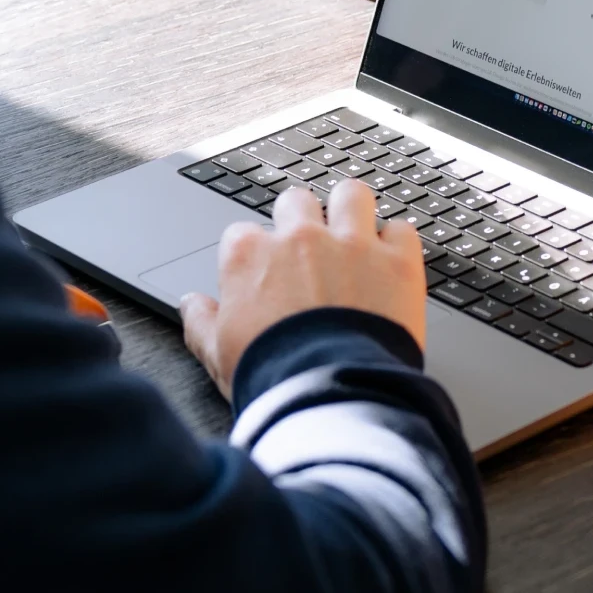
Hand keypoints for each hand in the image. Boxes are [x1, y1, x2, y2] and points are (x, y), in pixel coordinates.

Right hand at [180, 181, 425, 398]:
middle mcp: (299, 237)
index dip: (257, 255)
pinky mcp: (397, 261)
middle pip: (296, 201)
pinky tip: (393, 266)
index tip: (266, 275)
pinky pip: (402, 230)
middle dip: (302, 221)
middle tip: (311, 251)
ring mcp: (351, 244)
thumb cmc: (273, 378)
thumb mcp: (219, 355)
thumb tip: (190, 305)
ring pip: (351, 195)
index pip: (244, 234)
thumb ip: (201, 323)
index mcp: (249, 255)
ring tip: (355, 236)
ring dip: (352, 212)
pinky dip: (398, 246)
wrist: (330, 397)